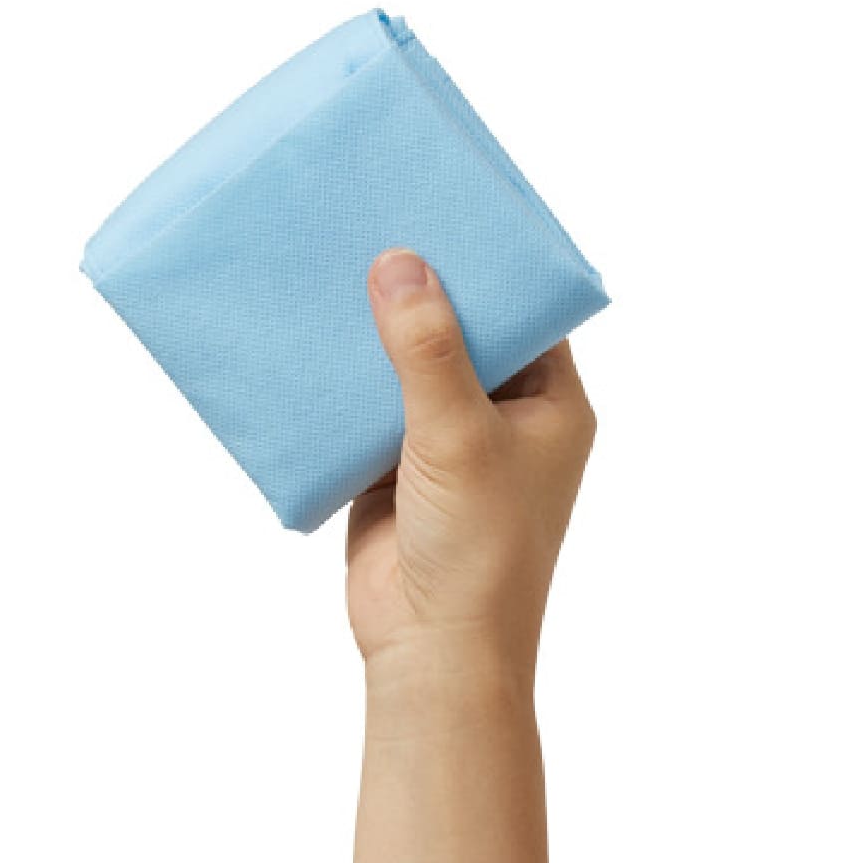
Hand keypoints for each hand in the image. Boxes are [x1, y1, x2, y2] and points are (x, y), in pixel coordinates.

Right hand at [346, 248, 596, 697]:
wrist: (432, 650)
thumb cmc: (477, 549)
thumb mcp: (458, 436)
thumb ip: (429, 350)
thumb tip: (400, 262)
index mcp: (552, 404)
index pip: (528, 313)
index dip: (491, 265)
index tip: (446, 213)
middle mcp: (506, 417)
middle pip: (464, 333)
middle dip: (423, 293)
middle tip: (378, 227)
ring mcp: (449, 443)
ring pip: (412, 369)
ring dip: (378, 335)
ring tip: (336, 267)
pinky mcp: (398, 467)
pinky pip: (371, 408)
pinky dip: (346, 381)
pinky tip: (310, 337)